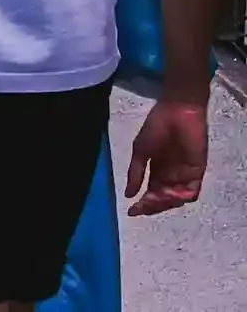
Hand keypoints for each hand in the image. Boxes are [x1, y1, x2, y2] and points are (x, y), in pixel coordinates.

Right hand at [125, 98, 206, 215]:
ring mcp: (184, 174)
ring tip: (154, 198)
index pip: (150, 192)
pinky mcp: (197, 171)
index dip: (142, 203)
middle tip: (142, 207)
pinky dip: (181, 196)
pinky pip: (191, 191)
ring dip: (165, 202)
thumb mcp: (140, 151)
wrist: (176, 113)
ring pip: (176, 198)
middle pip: (163, 199)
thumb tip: (128, 194)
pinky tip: (170, 194)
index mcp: (157, 170)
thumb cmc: (156, 128)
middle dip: (152, 205)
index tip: (130, 211)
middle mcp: (171, 175)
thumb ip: (135, 173)